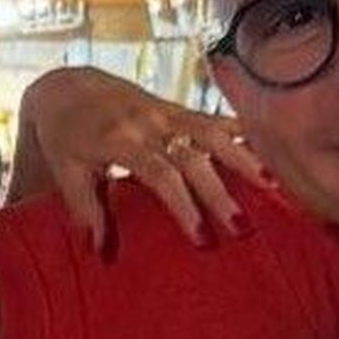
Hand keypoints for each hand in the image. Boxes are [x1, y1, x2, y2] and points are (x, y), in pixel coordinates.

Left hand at [13, 66, 271, 251]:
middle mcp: (149, 123)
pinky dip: (240, 132)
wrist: (67, 88)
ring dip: (243, 158)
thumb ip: (83, 208)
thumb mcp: (66, 171)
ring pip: (212, 132)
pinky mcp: (177, 108)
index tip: (201, 238)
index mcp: (120, 140)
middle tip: (242, 227)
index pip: (159, 174)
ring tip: (273, 185)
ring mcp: (167, 112)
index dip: (182, 205)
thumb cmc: (65, 137)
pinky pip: (213, 118)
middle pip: (193, 157)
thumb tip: (96, 250)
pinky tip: (269, 151)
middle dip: (219, 193)